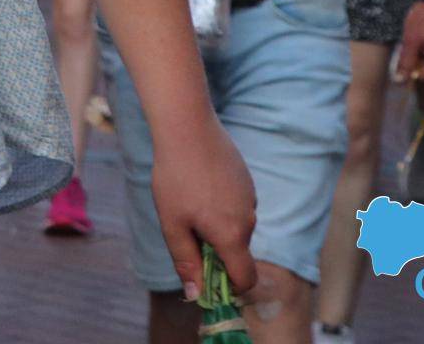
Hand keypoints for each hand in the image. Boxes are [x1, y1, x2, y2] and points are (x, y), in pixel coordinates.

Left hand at [148, 115, 257, 302]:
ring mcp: (250, 200)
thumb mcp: (172, 224)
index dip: (229, 287)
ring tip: (188, 199)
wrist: (187, 128)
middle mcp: (249, 220)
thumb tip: (195, 295)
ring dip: (216, 226)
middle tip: (184, 227)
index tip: (206, 278)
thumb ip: (186, 261)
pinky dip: (220, 206)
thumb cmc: (175, 178)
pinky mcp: (247, 182)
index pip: (245, 279)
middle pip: (236, 252)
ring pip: (235, 228)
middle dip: (214, 251)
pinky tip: (199, 184)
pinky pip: (235, 207)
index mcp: (232, 236)